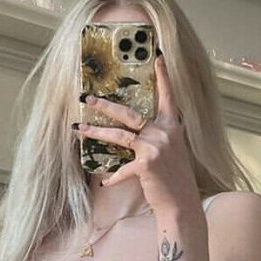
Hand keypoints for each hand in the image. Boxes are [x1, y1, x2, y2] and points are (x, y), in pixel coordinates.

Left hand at [74, 53, 199, 214]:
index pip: (168, 97)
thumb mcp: (172, 152)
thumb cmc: (175, 179)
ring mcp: (155, 148)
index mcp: (172, 127)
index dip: (163, 77)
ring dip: (96, 131)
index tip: (158, 57)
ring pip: (119, 135)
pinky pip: (122, 169)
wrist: (182, 204)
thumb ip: (158, 137)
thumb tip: (138, 132)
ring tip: (79, 127)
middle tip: (87, 96)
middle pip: (129, 113)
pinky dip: (113, 177)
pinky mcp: (146, 165)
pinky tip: (105, 182)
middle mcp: (164, 133)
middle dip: (105, 104)